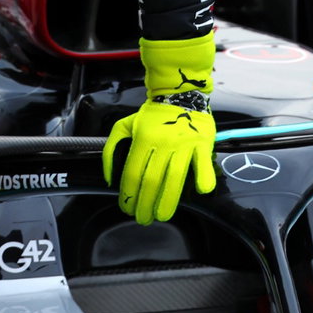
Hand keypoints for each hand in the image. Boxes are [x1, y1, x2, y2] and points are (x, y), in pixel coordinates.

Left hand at [102, 32, 217, 223]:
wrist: (180, 93)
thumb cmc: (151, 114)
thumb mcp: (124, 125)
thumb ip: (111, 149)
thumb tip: (109, 179)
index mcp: (142, 138)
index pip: (132, 173)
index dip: (128, 194)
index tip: (126, 207)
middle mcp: (163, 142)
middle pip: (151, 180)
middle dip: (144, 204)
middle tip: (142, 218)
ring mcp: (184, 144)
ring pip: (174, 178)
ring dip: (167, 201)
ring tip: (161, 215)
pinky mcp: (202, 144)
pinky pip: (203, 164)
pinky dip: (203, 178)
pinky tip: (199, 192)